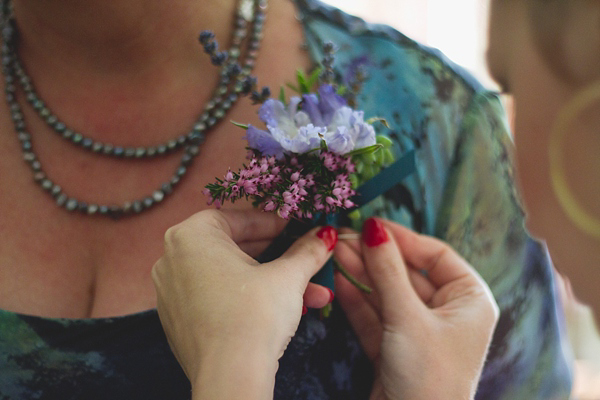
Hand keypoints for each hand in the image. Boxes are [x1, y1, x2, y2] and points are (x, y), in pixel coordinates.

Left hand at [152, 209, 334, 399]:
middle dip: (280, 259)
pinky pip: (218, 297)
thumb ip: (307, 250)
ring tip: (311, 295)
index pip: (238, 219)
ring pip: (231, 277)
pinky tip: (285, 310)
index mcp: (191, 236)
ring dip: (272, 283)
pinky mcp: (178, 321)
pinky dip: (248, 299)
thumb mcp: (288, 276)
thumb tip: (326, 234)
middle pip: (236, 248)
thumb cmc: (254, 315)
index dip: (274, 223)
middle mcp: (172, 259)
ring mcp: (171, 292)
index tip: (298, 227)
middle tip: (307, 259)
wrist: (230, 377)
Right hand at [334, 218, 498, 399]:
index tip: (372, 224)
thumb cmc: (428, 376)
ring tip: (335, 251)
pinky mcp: (396, 347)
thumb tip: (374, 227)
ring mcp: (420, 330)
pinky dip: (358, 298)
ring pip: (388, 292)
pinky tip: (339, 278)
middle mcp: (448, 313)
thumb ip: (388, 270)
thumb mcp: (408, 317)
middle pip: (407, 272)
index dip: (403, 238)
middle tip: (344, 237)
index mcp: (470, 301)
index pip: (435, 255)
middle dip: (375, 256)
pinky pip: (376, 314)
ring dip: (362, 273)